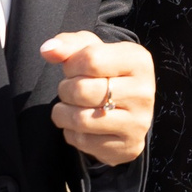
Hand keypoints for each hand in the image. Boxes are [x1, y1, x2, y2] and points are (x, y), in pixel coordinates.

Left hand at [41, 32, 153, 164]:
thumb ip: (68, 45)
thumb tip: (47, 50)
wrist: (127, 109)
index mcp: (139, 61)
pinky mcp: (128, 147)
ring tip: (70, 107)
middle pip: (82, 90)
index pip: (91, 59)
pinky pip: (83, 142)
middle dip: (65, 89)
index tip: (73, 69)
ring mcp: (138, 123)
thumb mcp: (92, 51)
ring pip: (80, 120)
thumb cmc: (105, 74)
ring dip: (63, 113)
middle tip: (70, 90)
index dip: (71, 65)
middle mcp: (144, 92)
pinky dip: (72, 133)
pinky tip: (81, 125)